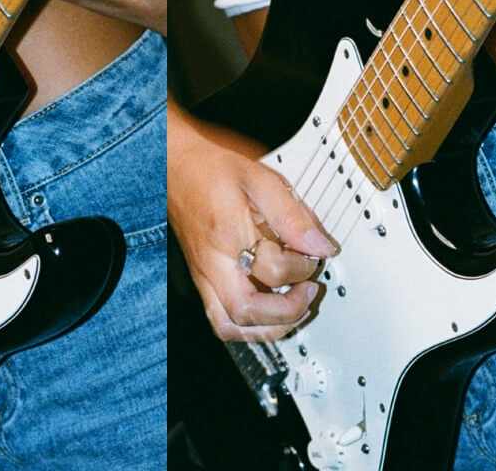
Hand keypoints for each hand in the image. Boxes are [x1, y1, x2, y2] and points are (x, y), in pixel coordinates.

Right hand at [168, 98, 338, 341]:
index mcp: (227, 232)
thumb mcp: (259, 178)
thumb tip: (320, 245)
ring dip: (267, 329)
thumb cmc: (212, 168)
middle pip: (246, 311)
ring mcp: (202, 273)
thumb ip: (292, 214)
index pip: (273, 269)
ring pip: (228, 326)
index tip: (315, 253)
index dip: (304, 267)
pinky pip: (219, 319)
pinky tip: (268, 312)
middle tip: (309, 292)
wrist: (175, 165)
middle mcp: (211, 260)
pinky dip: (247, 327)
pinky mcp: (200, 278)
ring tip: (293, 311)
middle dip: (286, 311)